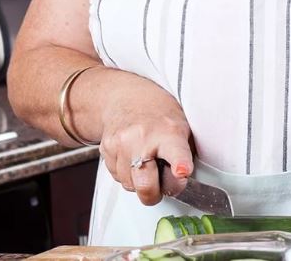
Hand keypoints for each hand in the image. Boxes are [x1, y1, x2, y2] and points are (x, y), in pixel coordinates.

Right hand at [98, 73, 194, 206]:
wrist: (125, 97)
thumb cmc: (159, 116)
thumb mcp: (183, 129)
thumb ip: (184, 157)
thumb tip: (178, 181)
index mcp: (169, 132)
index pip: (175, 152)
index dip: (180, 163)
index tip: (182, 171)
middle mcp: (143, 137)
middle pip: (145, 185)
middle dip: (153, 194)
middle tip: (160, 183)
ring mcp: (121, 143)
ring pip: (129, 185)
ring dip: (138, 182)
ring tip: (145, 161)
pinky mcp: (106, 148)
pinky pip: (117, 177)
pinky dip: (126, 173)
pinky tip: (132, 157)